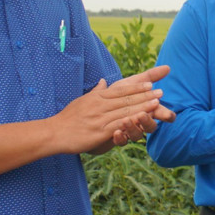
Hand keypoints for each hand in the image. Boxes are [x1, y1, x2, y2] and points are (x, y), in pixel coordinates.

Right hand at [55, 64, 173, 154]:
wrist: (54, 132)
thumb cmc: (68, 117)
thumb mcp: (82, 100)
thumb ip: (95, 91)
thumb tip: (103, 81)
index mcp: (97, 97)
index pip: (121, 90)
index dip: (137, 86)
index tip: (151, 83)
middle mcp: (100, 105)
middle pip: (127, 99)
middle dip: (145, 95)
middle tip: (161, 91)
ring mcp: (100, 118)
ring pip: (126, 110)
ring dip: (143, 106)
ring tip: (158, 102)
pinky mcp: (100, 131)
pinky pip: (119, 124)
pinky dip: (133, 121)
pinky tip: (143, 119)